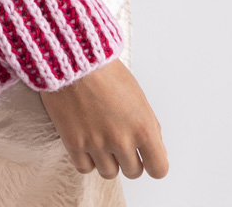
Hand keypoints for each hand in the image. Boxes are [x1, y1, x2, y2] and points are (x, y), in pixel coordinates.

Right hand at [39, 59, 168, 181]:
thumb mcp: (138, 95)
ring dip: (107, 159)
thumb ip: (150, 126)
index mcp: (143, 127)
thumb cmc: (106, 71)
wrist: (72, 58)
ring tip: (100, 138)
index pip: (159, 168)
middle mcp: (122, 140)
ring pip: (109, 172)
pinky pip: (85, 168)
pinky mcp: (73, 143)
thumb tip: (158, 152)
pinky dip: (86, 158)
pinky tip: (86, 141)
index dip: (153, 164)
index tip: (147, 158)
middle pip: (133, 171)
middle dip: (128, 158)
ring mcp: (97, 143)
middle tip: (118, 139)